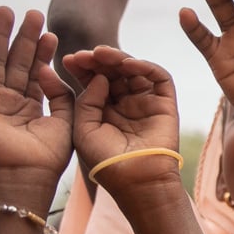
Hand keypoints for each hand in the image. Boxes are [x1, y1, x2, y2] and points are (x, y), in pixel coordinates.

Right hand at [0, 8, 72, 181]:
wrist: (27, 174)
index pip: (36, 70)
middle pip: (15, 61)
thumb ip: (61, 93)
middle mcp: (8, 99)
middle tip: (33, 13)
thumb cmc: (49, 155)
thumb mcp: (65, 118)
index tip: (52, 32)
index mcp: (30, 104)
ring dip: (0, 36)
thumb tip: (51, 69)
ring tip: (7, 12)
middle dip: (23, 37)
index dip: (43, 51)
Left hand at [64, 48, 183, 193]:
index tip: (69, 60)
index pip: (93, 81)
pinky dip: (145, 66)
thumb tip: (98, 76)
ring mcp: (145, 102)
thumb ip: (85, 100)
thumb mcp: (83, 129)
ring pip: (134, 70)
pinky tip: (127, 64)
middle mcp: (125, 103)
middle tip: (85, 54)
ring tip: (102, 53)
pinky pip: (159, 77)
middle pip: (112, 72)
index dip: (82, 68)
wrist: (135, 180)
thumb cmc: (106, 161)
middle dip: (98, 60)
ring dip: (118, 58)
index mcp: (103, 110)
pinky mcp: (165, 103)